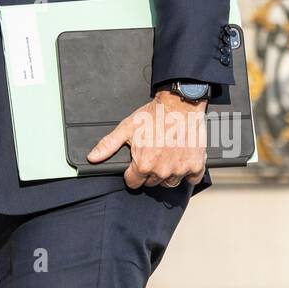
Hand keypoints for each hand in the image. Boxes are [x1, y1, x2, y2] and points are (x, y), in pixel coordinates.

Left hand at [85, 90, 207, 188]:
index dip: (132, 173)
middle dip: (149, 171)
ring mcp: (180, 169)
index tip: (136, 162)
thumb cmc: (153, 116)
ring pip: (170, 182)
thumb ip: (108, 145)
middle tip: (152, 153)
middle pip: (151, 183)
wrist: (179, 105)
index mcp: (143, 165)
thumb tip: (92, 157)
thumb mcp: (126, 128)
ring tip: (166, 155)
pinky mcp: (195, 166)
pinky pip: (191, 178)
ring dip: (167, 173)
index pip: (133, 182)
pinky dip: (187, 171)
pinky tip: (181, 158)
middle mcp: (162, 171)